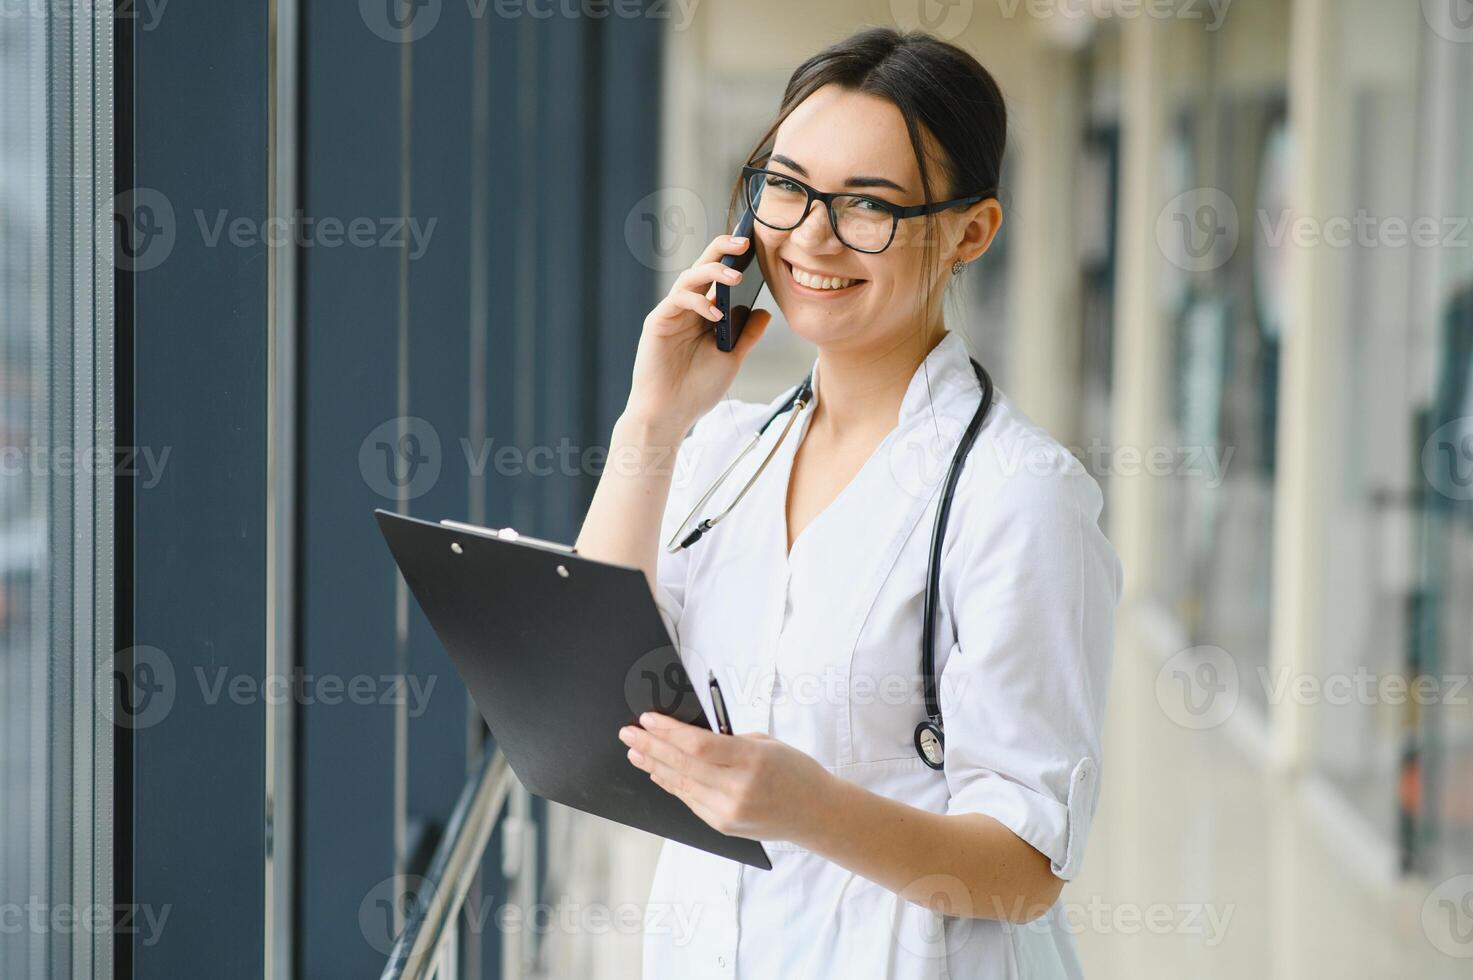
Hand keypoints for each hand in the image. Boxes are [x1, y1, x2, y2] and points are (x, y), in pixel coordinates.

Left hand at [619, 711, 833, 844]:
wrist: (815, 813)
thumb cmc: (795, 771)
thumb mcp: (765, 743)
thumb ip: (727, 741)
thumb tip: (687, 735)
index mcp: (751, 760)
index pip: (698, 745)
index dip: (668, 731)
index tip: (648, 719)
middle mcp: (737, 789)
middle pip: (682, 764)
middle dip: (651, 746)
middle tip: (629, 732)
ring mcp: (728, 811)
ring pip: (681, 785)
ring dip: (654, 766)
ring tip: (635, 751)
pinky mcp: (723, 825)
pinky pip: (690, 801)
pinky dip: (671, 784)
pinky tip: (657, 772)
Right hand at [623, 235, 772, 435]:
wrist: (670, 415)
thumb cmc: (697, 389)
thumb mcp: (732, 359)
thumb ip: (746, 334)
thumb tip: (765, 311)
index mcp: (704, 313)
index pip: (719, 277)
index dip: (735, 258)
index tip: (757, 244)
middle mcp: (687, 308)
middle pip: (703, 267)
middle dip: (723, 249)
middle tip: (744, 240)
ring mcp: (671, 313)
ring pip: (690, 277)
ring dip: (713, 271)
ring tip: (736, 276)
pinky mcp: (658, 322)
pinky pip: (678, 299)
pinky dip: (698, 301)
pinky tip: (715, 313)